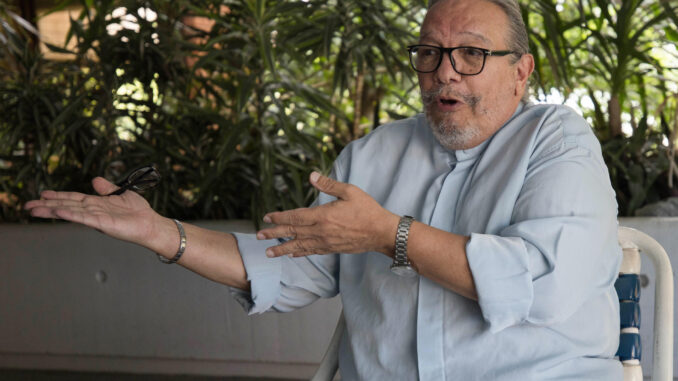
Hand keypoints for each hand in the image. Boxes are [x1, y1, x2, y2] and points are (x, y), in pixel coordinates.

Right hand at [24, 177, 161, 244]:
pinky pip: (84, 218)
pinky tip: (58, 211)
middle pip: (66, 206)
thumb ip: (106, 188)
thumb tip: (94, 180)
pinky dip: (71, 214)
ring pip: (70, 212)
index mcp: (96, 203)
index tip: (42, 194)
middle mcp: (93, 211)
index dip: (58, 196)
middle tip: (27, 206)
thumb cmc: (138, 212)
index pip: (73, 199)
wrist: (150, 223)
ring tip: (34, 210)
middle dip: (47, 206)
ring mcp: (96, 217)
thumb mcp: (121, 194)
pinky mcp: (102, 223)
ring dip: (52, 211)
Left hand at [256, 172, 399, 257]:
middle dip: (274, 234)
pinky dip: (300, 253)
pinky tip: (292, 254)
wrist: (381, 232)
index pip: (295, 217)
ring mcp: (326, 242)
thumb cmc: (367, 210)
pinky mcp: (332, 249)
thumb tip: (311, 176)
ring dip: (282, 249)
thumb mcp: (349, 191)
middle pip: (292, 233)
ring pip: (299, 246)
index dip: (279, 218)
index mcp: (323, 216)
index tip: (266, 218)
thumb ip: (329, 185)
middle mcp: (321, 231)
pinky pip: (311, 251)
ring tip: (268, 252)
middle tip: (258, 236)